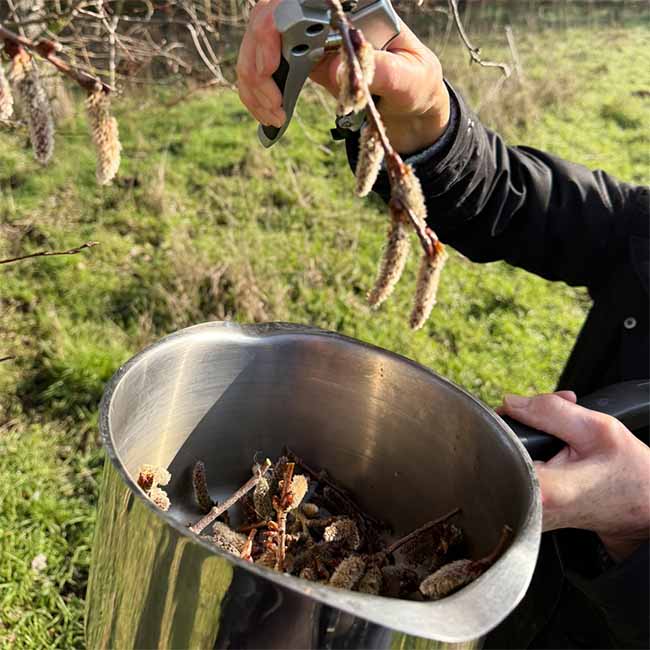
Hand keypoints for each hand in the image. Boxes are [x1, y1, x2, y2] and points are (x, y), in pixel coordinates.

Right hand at [236, 0, 449, 153]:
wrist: (408, 108)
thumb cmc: (415, 84)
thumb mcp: (410, 78)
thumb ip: (382, 71)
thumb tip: (336, 69)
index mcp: (351, 10)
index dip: (276, 16)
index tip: (273, 58)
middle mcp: (323, 18)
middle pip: (268, 18)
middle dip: (258, 55)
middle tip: (270, 98)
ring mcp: (307, 40)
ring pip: (258, 45)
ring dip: (254, 82)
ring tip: (273, 114)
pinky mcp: (298, 65)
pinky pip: (262, 73)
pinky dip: (257, 96)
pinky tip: (271, 117)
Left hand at [500, 391, 649, 562]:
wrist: (642, 509)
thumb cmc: (629, 474)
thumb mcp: (598, 430)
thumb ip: (551, 411)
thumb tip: (512, 402)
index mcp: (541, 489)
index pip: (495, 444)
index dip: (508, 419)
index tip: (528, 413)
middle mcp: (527, 506)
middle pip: (497, 450)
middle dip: (520, 425)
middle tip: (550, 421)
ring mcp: (526, 512)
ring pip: (505, 460)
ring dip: (525, 440)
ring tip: (558, 439)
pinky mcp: (527, 510)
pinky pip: (515, 470)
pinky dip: (529, 454)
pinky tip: (553, 452)